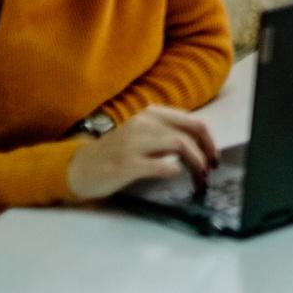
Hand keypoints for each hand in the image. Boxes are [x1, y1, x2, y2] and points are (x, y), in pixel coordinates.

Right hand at [66, 106, 217, 199]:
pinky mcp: (126, 163)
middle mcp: (143, 123)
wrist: (79, 167)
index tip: (214, 156)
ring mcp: (134, 143)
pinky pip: (160, 164)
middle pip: (190, 134)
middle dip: (207, 152)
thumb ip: (167, 134)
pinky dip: (174, 170)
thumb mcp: (142, 134)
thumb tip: (200, 145)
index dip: (209, 140)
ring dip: (196, 163)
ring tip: (199, 178)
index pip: (192, 122)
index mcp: (150, 114)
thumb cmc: (115, 152)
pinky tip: (175, 175)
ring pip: (179, 145)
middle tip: (210, 170)